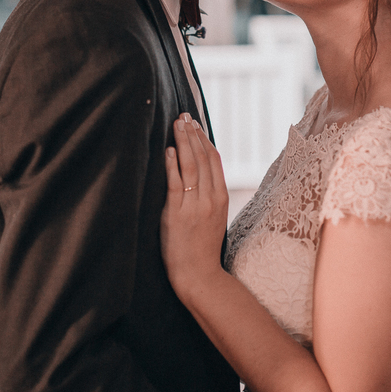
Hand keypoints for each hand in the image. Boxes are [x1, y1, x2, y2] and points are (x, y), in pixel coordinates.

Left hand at [161, 114, 228, 296]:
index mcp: (221, 198)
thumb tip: (198, 175)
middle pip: (203, 158)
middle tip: (184, 115)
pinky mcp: (178, 214)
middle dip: (192, 134)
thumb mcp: (213, 218)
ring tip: (177, 124)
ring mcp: (195, 206)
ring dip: (183, 142)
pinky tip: (169, 150)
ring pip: (191, 166)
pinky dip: (173, 165)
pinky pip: (176, 184)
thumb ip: (208, 196)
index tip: (195, 124)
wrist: (199, 275)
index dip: (204, 139)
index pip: (214, 160)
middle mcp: (210, 198)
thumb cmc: (202, 248)